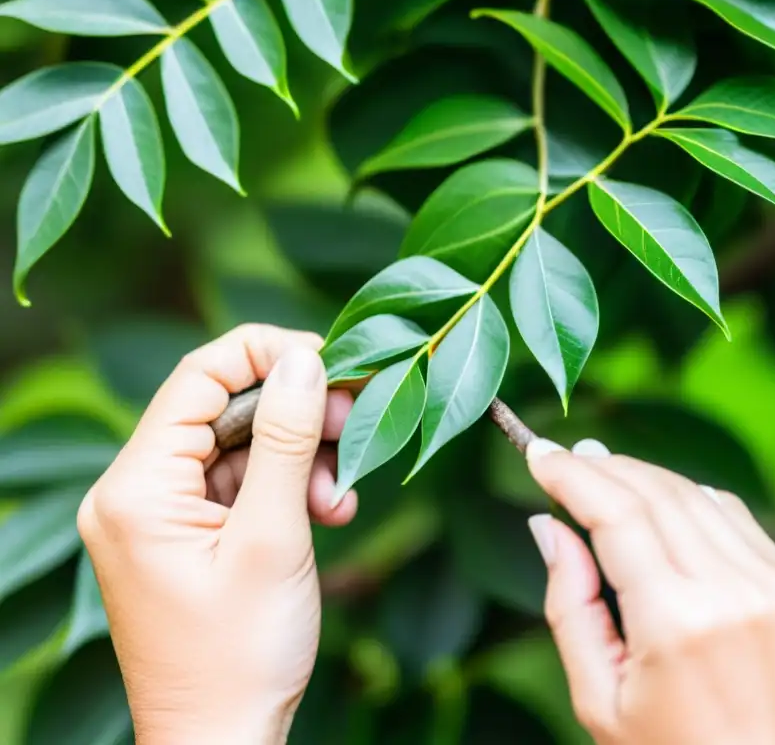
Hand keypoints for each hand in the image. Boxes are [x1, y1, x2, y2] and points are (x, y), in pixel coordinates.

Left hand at [77, 325, 358, 744]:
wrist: (222, 743)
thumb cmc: (241, 654)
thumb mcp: (272, 537)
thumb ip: (284, 439)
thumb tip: (302, 359)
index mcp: (136, 487)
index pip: (198, 376)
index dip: (267, 354)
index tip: (333, 363)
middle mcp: (134, 492)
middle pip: (223, 411)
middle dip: (295, 415)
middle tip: (355, 427)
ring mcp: (158, 516)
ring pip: (238, 447)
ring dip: (299, 459)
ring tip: (343, 497)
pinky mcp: (184, 536)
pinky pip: (239, 486)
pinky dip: (287, 490)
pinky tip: (328, 512)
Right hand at [525, 439, 774, 744]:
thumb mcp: (599, 701)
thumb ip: (569, 606)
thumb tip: (549, 526)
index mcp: (679, 624)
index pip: (615, 514)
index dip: (571, 475)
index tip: (537, 454)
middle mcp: (740, 594)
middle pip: (660, 492)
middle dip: (606, 466)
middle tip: (567, 458)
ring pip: (704, 498)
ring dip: (651, 480)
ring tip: (610, 479)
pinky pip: (744, 527)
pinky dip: (699, 508)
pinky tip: (669, 514)